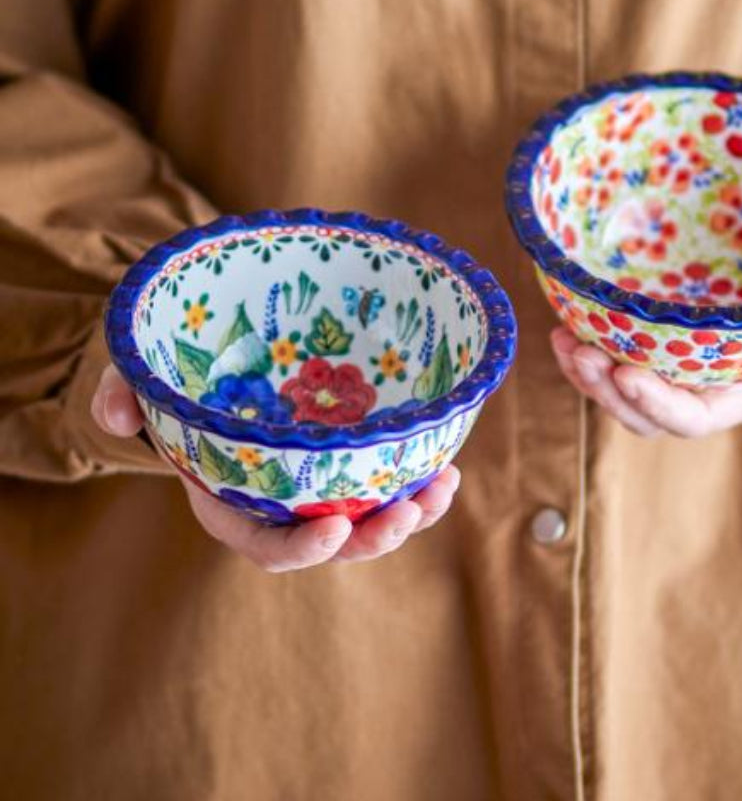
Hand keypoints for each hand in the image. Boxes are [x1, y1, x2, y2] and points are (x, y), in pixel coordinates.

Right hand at [90, 366, 460, 571]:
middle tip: (407, 514)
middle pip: (333, 541)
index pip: (267, 546)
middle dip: (372, 538)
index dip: (300, 548)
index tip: (334, 531)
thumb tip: (116, 416)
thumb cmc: (179, 387)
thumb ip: (121, 395)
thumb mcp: (143, 384)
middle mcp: (283, 505)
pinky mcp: (350, 463)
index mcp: (234, 503)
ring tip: (442, 488)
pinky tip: (447, 464)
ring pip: (370, 518)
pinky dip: (417, 480)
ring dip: (410, 513)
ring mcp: (320, 487)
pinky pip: (388, 484)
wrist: (215, 371)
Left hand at [551, 275, 741, 438]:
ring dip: (587, 376)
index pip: (699, 417)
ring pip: (623, 393)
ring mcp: (680, 370)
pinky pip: (617, 360)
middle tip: (581, 352)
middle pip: (647, 414)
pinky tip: (564, 321)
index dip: (660, 406)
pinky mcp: (660, 345)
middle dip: (609, 392)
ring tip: (562, 341)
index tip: (627, 374)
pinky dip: (587, 349)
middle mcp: (708, 390)